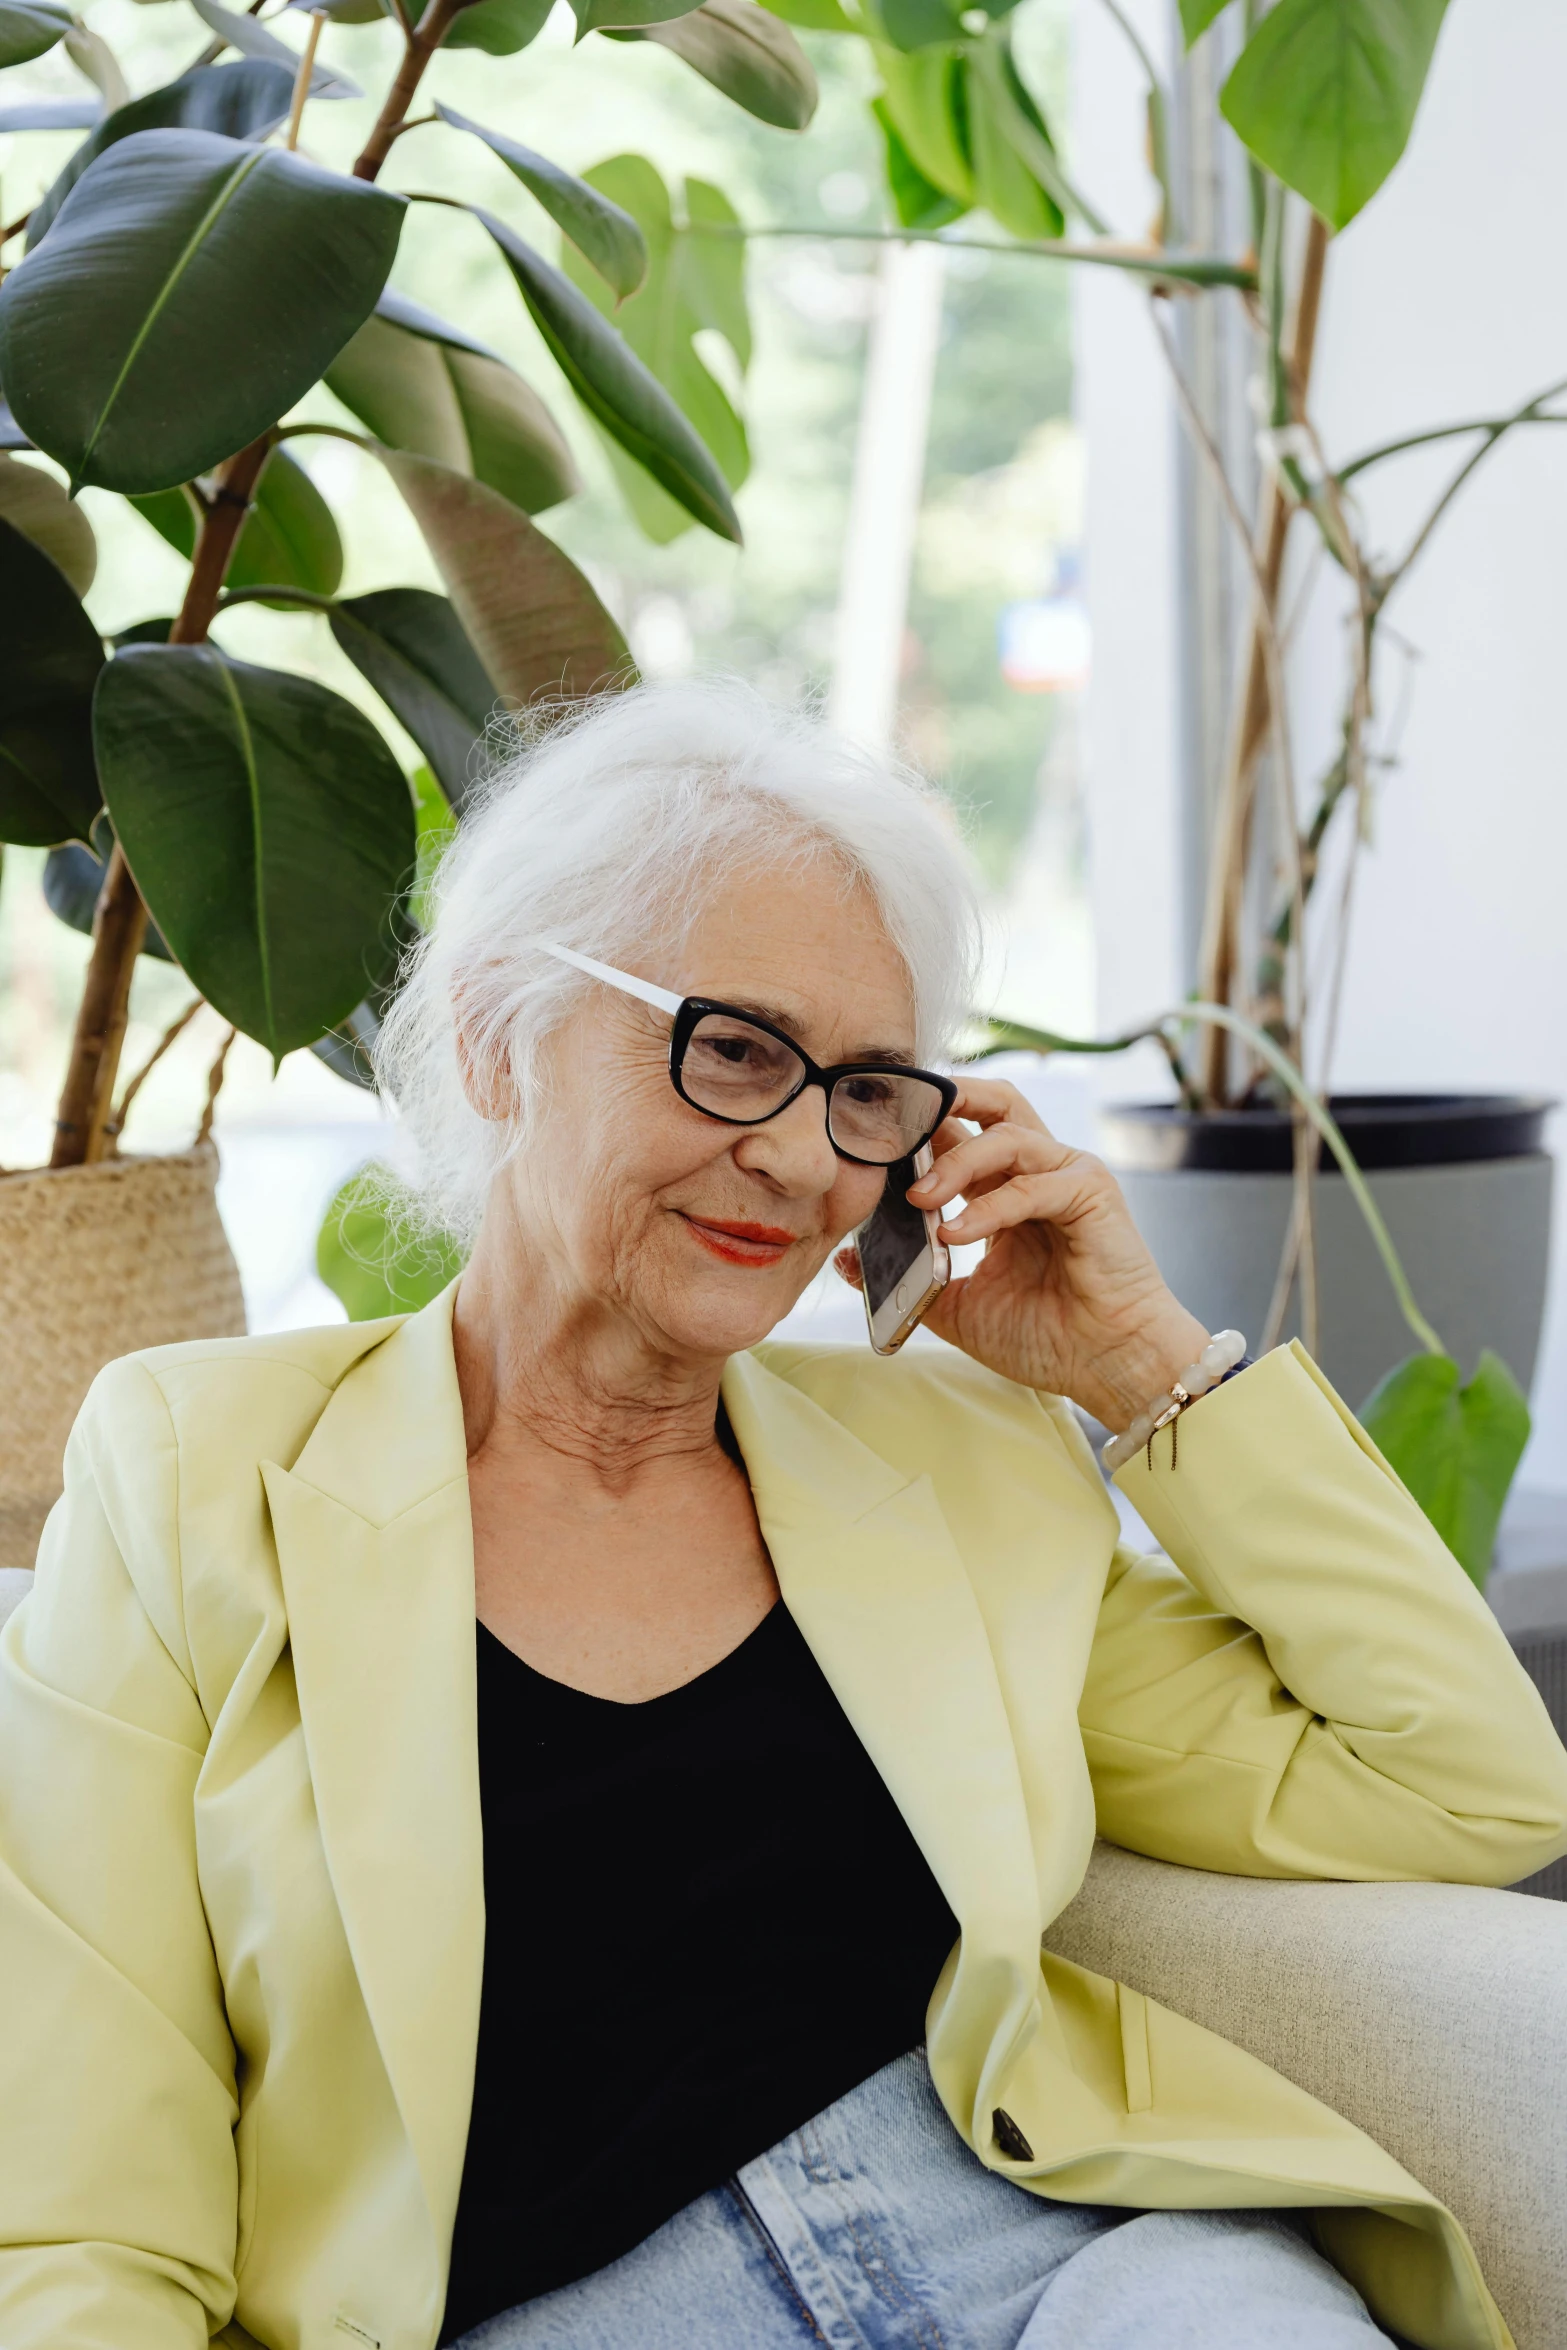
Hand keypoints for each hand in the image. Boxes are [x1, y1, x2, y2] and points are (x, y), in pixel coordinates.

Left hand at [839, 1075, 1210, 1431]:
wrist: (1108, 1367)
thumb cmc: (1046, 1337)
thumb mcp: (957, 1306)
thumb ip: (908, 1278)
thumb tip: (848, 1260)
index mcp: (1004, 1189)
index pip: (957, 1133)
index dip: (915, 1129)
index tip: (866, 1139)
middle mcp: (1038, 1171)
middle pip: (994, 1101)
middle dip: (944, 1100)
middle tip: (895, 1123)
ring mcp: (1068, 1176)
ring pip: (1006, 1136)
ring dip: (955, 1162)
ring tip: (918, 1198)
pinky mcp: (1092, 1193)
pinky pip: (1032, 1185)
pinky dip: (989, 1207)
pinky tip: (957, 1234)